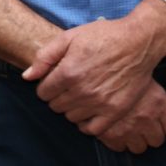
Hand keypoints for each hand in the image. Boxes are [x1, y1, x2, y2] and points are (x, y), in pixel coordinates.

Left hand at [23, 13, 165, 133]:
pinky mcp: (116, 111)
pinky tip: (88, 111)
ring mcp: (100, 103)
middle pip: (55, 106)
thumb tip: (27, 77)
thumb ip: (44, 57)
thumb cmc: (102, 36)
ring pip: (71, 117)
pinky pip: (92, 129)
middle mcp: (82, 91)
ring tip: (79, 96)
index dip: (46, 86)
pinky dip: (87, 123)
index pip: (43, 93)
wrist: (138, 42)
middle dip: (57, 97)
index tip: (54, 81)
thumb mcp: (68, 38)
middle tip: (67, 87)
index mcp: (68, 73)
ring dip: (71, 108)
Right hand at [93, 81, 165, 152]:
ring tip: (126, 129)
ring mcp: (128, 128)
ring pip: (139, 148)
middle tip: (140, 125)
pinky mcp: (109, 135)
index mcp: (158, 104)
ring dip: (134, 141)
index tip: (159, 122)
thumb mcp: (148, 84)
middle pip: (157, 140)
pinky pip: (119, 148)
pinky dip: (116, 142)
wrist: (91, 73)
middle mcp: (146, 118)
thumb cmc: (124, 75)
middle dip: (150, 134)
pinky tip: (113, 131)